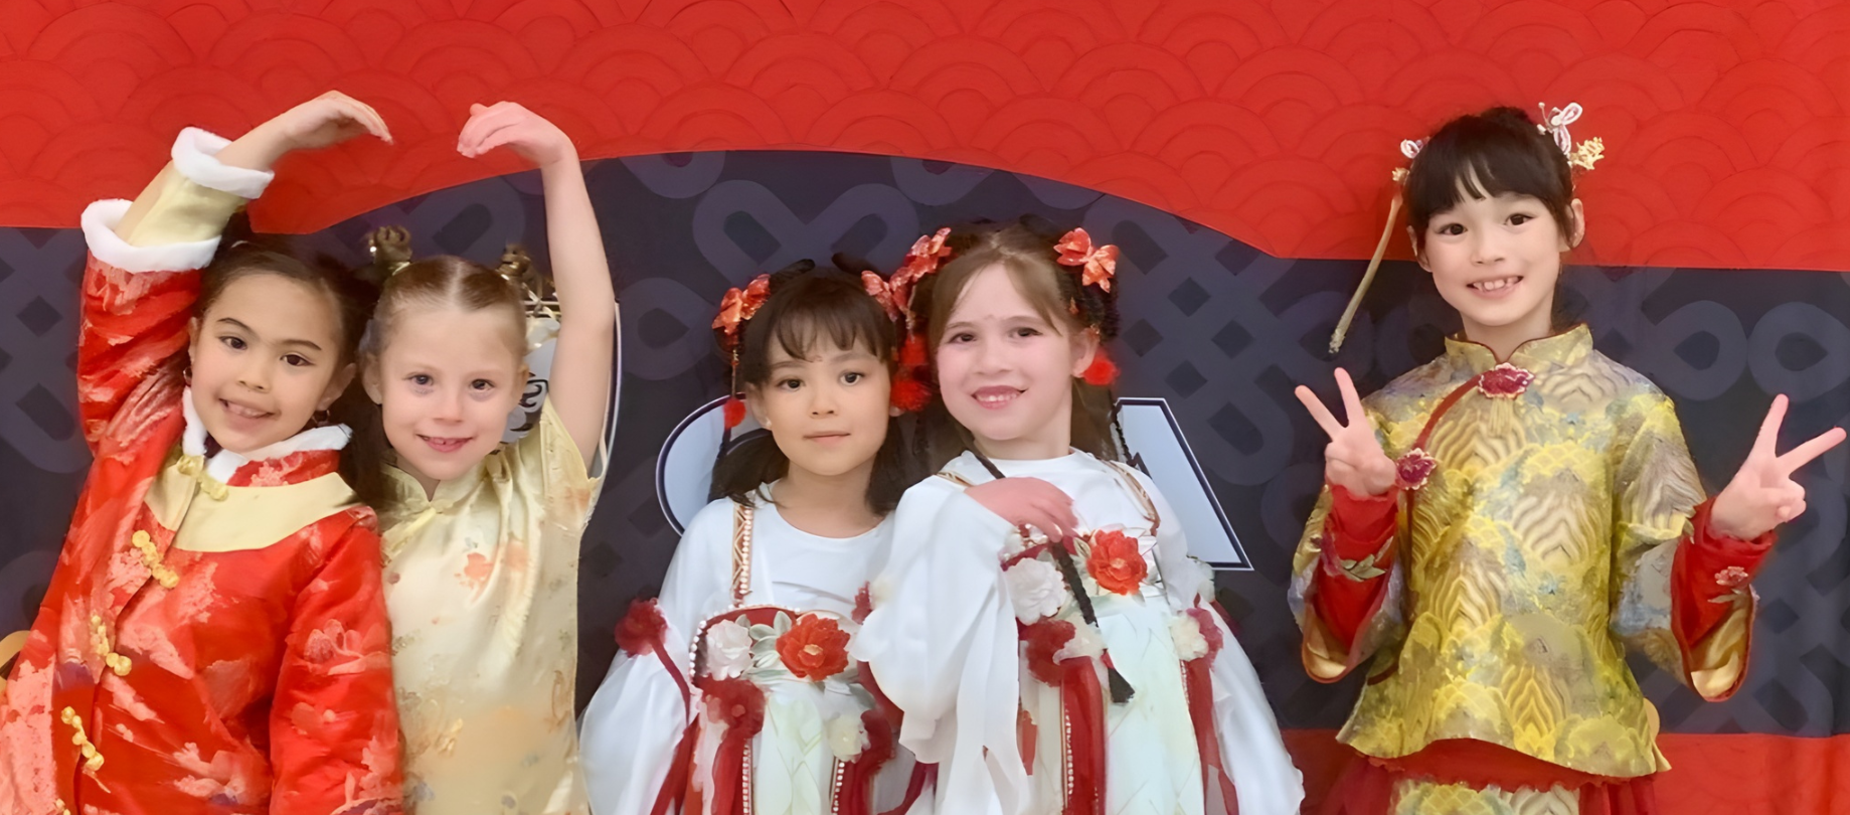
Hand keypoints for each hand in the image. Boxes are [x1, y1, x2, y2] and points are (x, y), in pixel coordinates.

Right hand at [221, 91, 390, 169]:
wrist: (287, 134)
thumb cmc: (308, 134)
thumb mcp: (337, 134)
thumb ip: (352, 130)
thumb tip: (371, 130)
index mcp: (339, 104)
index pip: (363, 113)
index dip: (376, 125)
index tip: (386, 139)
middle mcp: (338, 99)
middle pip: (366, 110)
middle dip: (380, 125)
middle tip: (389, 139)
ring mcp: (335, 100)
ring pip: (363, 111)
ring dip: (377, 124)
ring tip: (385, 138)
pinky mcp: (332, 104)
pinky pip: (356, 113)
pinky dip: (368, 122)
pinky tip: (375, 133)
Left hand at [458, 101, 575, 166]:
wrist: (557, 149)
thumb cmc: (531, 140)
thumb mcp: (506, 129)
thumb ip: (491, 120)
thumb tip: (473, 109)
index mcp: (504, 107)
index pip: (478, 117)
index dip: (467, 130)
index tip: (461, 146)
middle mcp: (511, 109)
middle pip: (481, 121)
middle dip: (469, 136)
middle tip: (463, 151)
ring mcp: (519, 118)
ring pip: (489, 127)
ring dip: (476, 141)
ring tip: (471, 153)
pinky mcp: (525, 130)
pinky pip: (502, 135)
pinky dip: (489, 143)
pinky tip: (482, 151)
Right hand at [965, 478, 1078, 540]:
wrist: (964, 508)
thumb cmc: (977, 505)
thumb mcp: (999, 497)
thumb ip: (1015, 500)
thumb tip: (1028, 513)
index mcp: (1019, 482)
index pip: (1047, 487)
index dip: (1060, 497)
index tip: (1069, 507)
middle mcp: (1024, 486)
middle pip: (1053, 498)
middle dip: (1066, 511)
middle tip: (1074, 524)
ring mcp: (1023, 497)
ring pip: (1051, 508)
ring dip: (1063, 522)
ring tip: (1069, 533)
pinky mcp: (1021, 509)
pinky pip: (1042, 519)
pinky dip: (1051, 528)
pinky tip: (1055, 536)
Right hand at [1295, 368, 1395, 496]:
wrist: (1369, 492)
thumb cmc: (1380, 474)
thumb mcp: (1385, 470)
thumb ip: (1377, 465)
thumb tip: (1364, 461)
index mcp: (1359, 430)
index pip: (1352, 405)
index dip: (1346, 389)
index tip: (1338, 371)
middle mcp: (1343, 436)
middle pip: (1325, 417)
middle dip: (1312, 403)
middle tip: (1299, 388)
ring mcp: (1333, 450)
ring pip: (1332, 451)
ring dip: (1346, 463)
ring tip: (1359, 472)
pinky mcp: (1328, 466)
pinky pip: (1332, 469)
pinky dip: (1343, 476)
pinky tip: (1351, 479)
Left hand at [1710, 395, 1844, 539]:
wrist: (1732, 529)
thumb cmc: (1732, 506)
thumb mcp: (1746, 499)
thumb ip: (1770, 497)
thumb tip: (1792, 499)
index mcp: (1759, 462)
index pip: (1768, 435)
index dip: (1775, 416)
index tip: (1782, 397)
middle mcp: (1775, 471)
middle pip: (1801, 454)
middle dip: (1821, 443)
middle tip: (1842, 431)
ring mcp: (1783, 487)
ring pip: (1798, 492)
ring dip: (1786, 504)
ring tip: (1766, 509)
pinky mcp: (1788, 504)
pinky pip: (1798, 507)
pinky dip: (1789, 514)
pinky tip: (1775, 517)